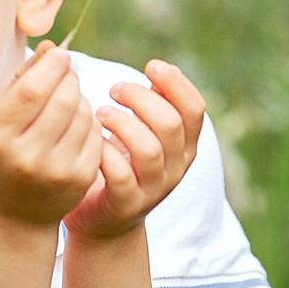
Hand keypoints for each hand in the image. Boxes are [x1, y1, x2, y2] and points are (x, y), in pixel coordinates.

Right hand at [0, 42, 101, 227]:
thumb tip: (52, 47)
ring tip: (67, 103)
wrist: (15, 215)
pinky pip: (96, 134)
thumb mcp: (0, 120)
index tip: (60, 55)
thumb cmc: (4, 155)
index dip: (52, 65)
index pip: (33, 89)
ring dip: (80, 98)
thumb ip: (22, 81)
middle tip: (66, 75)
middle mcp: (27, 157)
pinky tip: (76, 126)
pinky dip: (90, 121)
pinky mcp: (80, 179)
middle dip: (70, 78)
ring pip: (85, 113)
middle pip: (64, 98)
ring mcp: (56, 171)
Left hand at [65, 60, 206, 241]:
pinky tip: (93, 141)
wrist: (104, 221)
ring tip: (100, 113)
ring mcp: (153, 189)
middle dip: (140, 99)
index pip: (195, 110)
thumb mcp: (143, 134)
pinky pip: (121, 174)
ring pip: (148, 149)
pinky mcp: (127, 204)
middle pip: (169, 124)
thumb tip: (157, 67)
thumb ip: (152, 107)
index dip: (176, 83)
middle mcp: (176, 168)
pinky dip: (105, 152)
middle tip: (114, 90)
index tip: (151, 66)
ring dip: (121, 123)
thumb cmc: (120, 165)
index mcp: (185, 146)